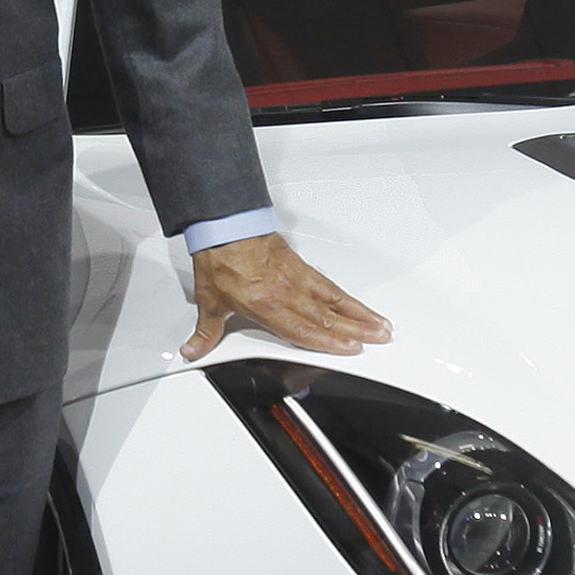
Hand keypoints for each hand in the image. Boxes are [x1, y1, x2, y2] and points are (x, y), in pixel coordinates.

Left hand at [182, 233, 391, 361]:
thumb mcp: (209, 300)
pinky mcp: (301, 267)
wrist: (225, 225)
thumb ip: (206, 331)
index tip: (351, 348)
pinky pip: (329, 286)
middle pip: (328, 316)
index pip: (303, 329)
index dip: (329, 341)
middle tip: (380, 338)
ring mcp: (297, 279)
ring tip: (381, 324)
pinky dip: (346, 297)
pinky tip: (357, 305)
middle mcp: (287, 292)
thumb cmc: (220, 259)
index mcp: (267, 304)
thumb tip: (193, 350)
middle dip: (356, 330)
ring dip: (359, 313)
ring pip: (335, 300)